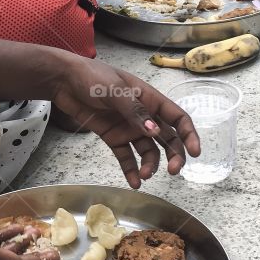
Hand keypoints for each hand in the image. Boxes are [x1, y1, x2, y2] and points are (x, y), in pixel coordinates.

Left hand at [52, 62, 200, 187]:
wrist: (63, 81)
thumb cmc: (91, 77)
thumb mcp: (115, 90)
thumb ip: (135, 111)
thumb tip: (155, 131)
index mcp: (150, 99)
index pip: (178, 118)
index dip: (189, 134)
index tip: (196, 153)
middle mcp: (144, 115)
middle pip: (167, 138)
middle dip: (174, 155)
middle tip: (173, 171)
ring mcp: (128, 128)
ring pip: (148, 150)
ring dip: (150, 164)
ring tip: (144, 176)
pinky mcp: (113, 138)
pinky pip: (127, 156)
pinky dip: (131, 170)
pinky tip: (134, 182)